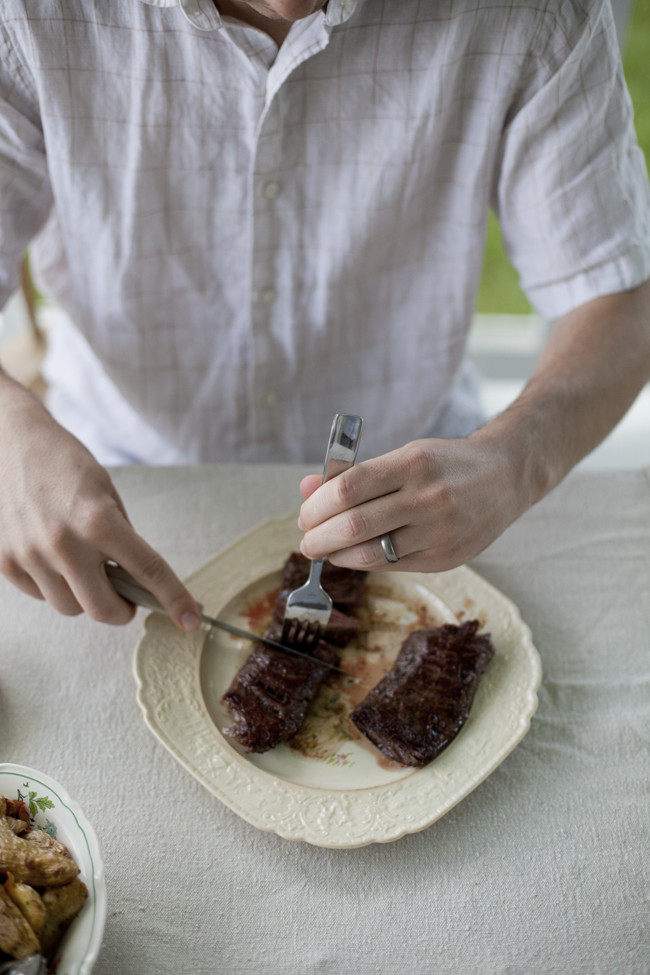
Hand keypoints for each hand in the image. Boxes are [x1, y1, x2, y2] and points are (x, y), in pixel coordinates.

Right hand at [0, 378, 201, 628]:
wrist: (10, 444)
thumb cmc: (65, 465)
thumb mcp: (107, 494)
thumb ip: (122, 539)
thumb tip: (137, 582)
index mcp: (98, 520)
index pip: (147, 570)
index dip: (173, 599)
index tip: (189, 620)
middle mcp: (63, 543)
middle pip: (103, 610)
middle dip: (123, 609)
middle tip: (128, 596)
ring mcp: (30, 555)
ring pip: (70, 608)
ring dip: (85, 597)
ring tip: (83, 564)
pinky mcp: (5, 562)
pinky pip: (41, 596)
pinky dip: (55, 587)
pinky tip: (55, 559)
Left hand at [297, 434, 528, 572]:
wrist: (506, 476)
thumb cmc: (445, 464)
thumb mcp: (404, 455)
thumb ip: (355, 475)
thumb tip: (306, 489)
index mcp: (413, 464)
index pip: (348, 488)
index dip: (317, 506)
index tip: (305, 514)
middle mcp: (428, 498)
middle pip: (355, 525)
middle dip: (319, 537)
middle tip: (307, 540)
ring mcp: (440, 531)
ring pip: (371, 554)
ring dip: (338, 556)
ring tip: (326, 551)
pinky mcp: (447, 558)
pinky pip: (393, 566)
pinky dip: (366, 562)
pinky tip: (355, 555)